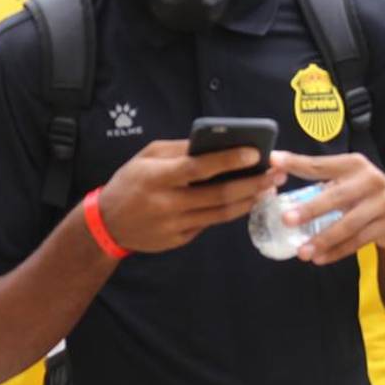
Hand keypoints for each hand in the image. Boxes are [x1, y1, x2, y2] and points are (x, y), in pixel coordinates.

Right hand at [100, 140, 284, 253]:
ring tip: (269, 188)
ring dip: (250, 200)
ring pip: (222, 213)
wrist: (107, 224)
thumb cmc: (128, 183)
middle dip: (253, 183)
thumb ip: (177, 151)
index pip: (198, 168)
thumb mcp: (144, 158)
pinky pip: (209, 224)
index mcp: (157, 177)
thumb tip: (214, 145)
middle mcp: (168, 203)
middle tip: (277, 174)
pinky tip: (244, 201)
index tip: (255, 152)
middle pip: (219, 194)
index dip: (228, 160)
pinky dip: (229, 212)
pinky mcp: (179, 240)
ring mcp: (175, 225)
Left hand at [272, 151, 384, 265]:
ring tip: (301, 252)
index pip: (320, 165)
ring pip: (348, 225)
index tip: (273, 161)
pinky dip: (337, 251)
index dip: (296, 163)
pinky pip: (359, 241)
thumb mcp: (343, 178)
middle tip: (286, 220)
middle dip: (310, 210)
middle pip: (336, 197)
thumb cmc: (361, 193)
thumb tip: (273, 165)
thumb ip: (314, 173)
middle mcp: (372, 181)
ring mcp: (384, 204)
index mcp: (354, 164)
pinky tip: (320, 258)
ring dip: (323, 239)